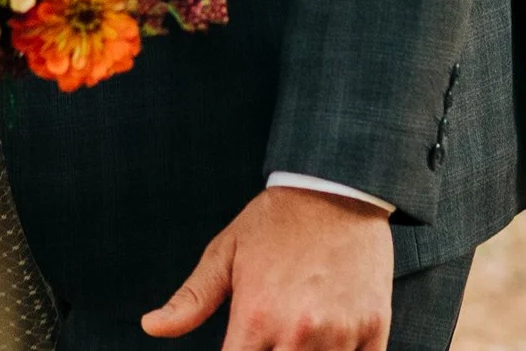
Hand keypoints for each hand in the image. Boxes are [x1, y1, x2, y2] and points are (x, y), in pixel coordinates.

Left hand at [143, 185, 394, 350]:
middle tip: (267, 340)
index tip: (238, 349)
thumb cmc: (275, 222)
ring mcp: (340, 334)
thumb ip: (191, 299)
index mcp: (255, 316)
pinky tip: (327, 343)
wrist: (336, 190)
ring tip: (293, 339)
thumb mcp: (225, 253)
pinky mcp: (374, 330)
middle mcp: (298, 332)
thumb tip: (150, 326)